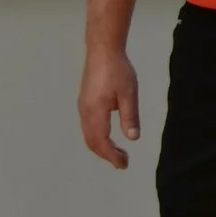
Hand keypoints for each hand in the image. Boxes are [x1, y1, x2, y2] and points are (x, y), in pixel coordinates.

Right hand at [78, 46, 138, 168]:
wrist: (102, 51)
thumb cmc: (118, 70)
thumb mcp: (129, 94)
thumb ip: (130, 117)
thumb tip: (132, 138)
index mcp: (96, 112)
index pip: (101, 141)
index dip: (112, 156)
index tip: (123, 165)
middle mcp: (85, 112)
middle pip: (91, 141)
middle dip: (106, 155)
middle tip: (123, 162)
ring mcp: (83, 108)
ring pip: (88, 135)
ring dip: (102, 147)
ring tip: (118, 151)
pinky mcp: (84, 103)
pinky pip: (87, 127)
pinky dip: (97, 138)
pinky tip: (109, 136)